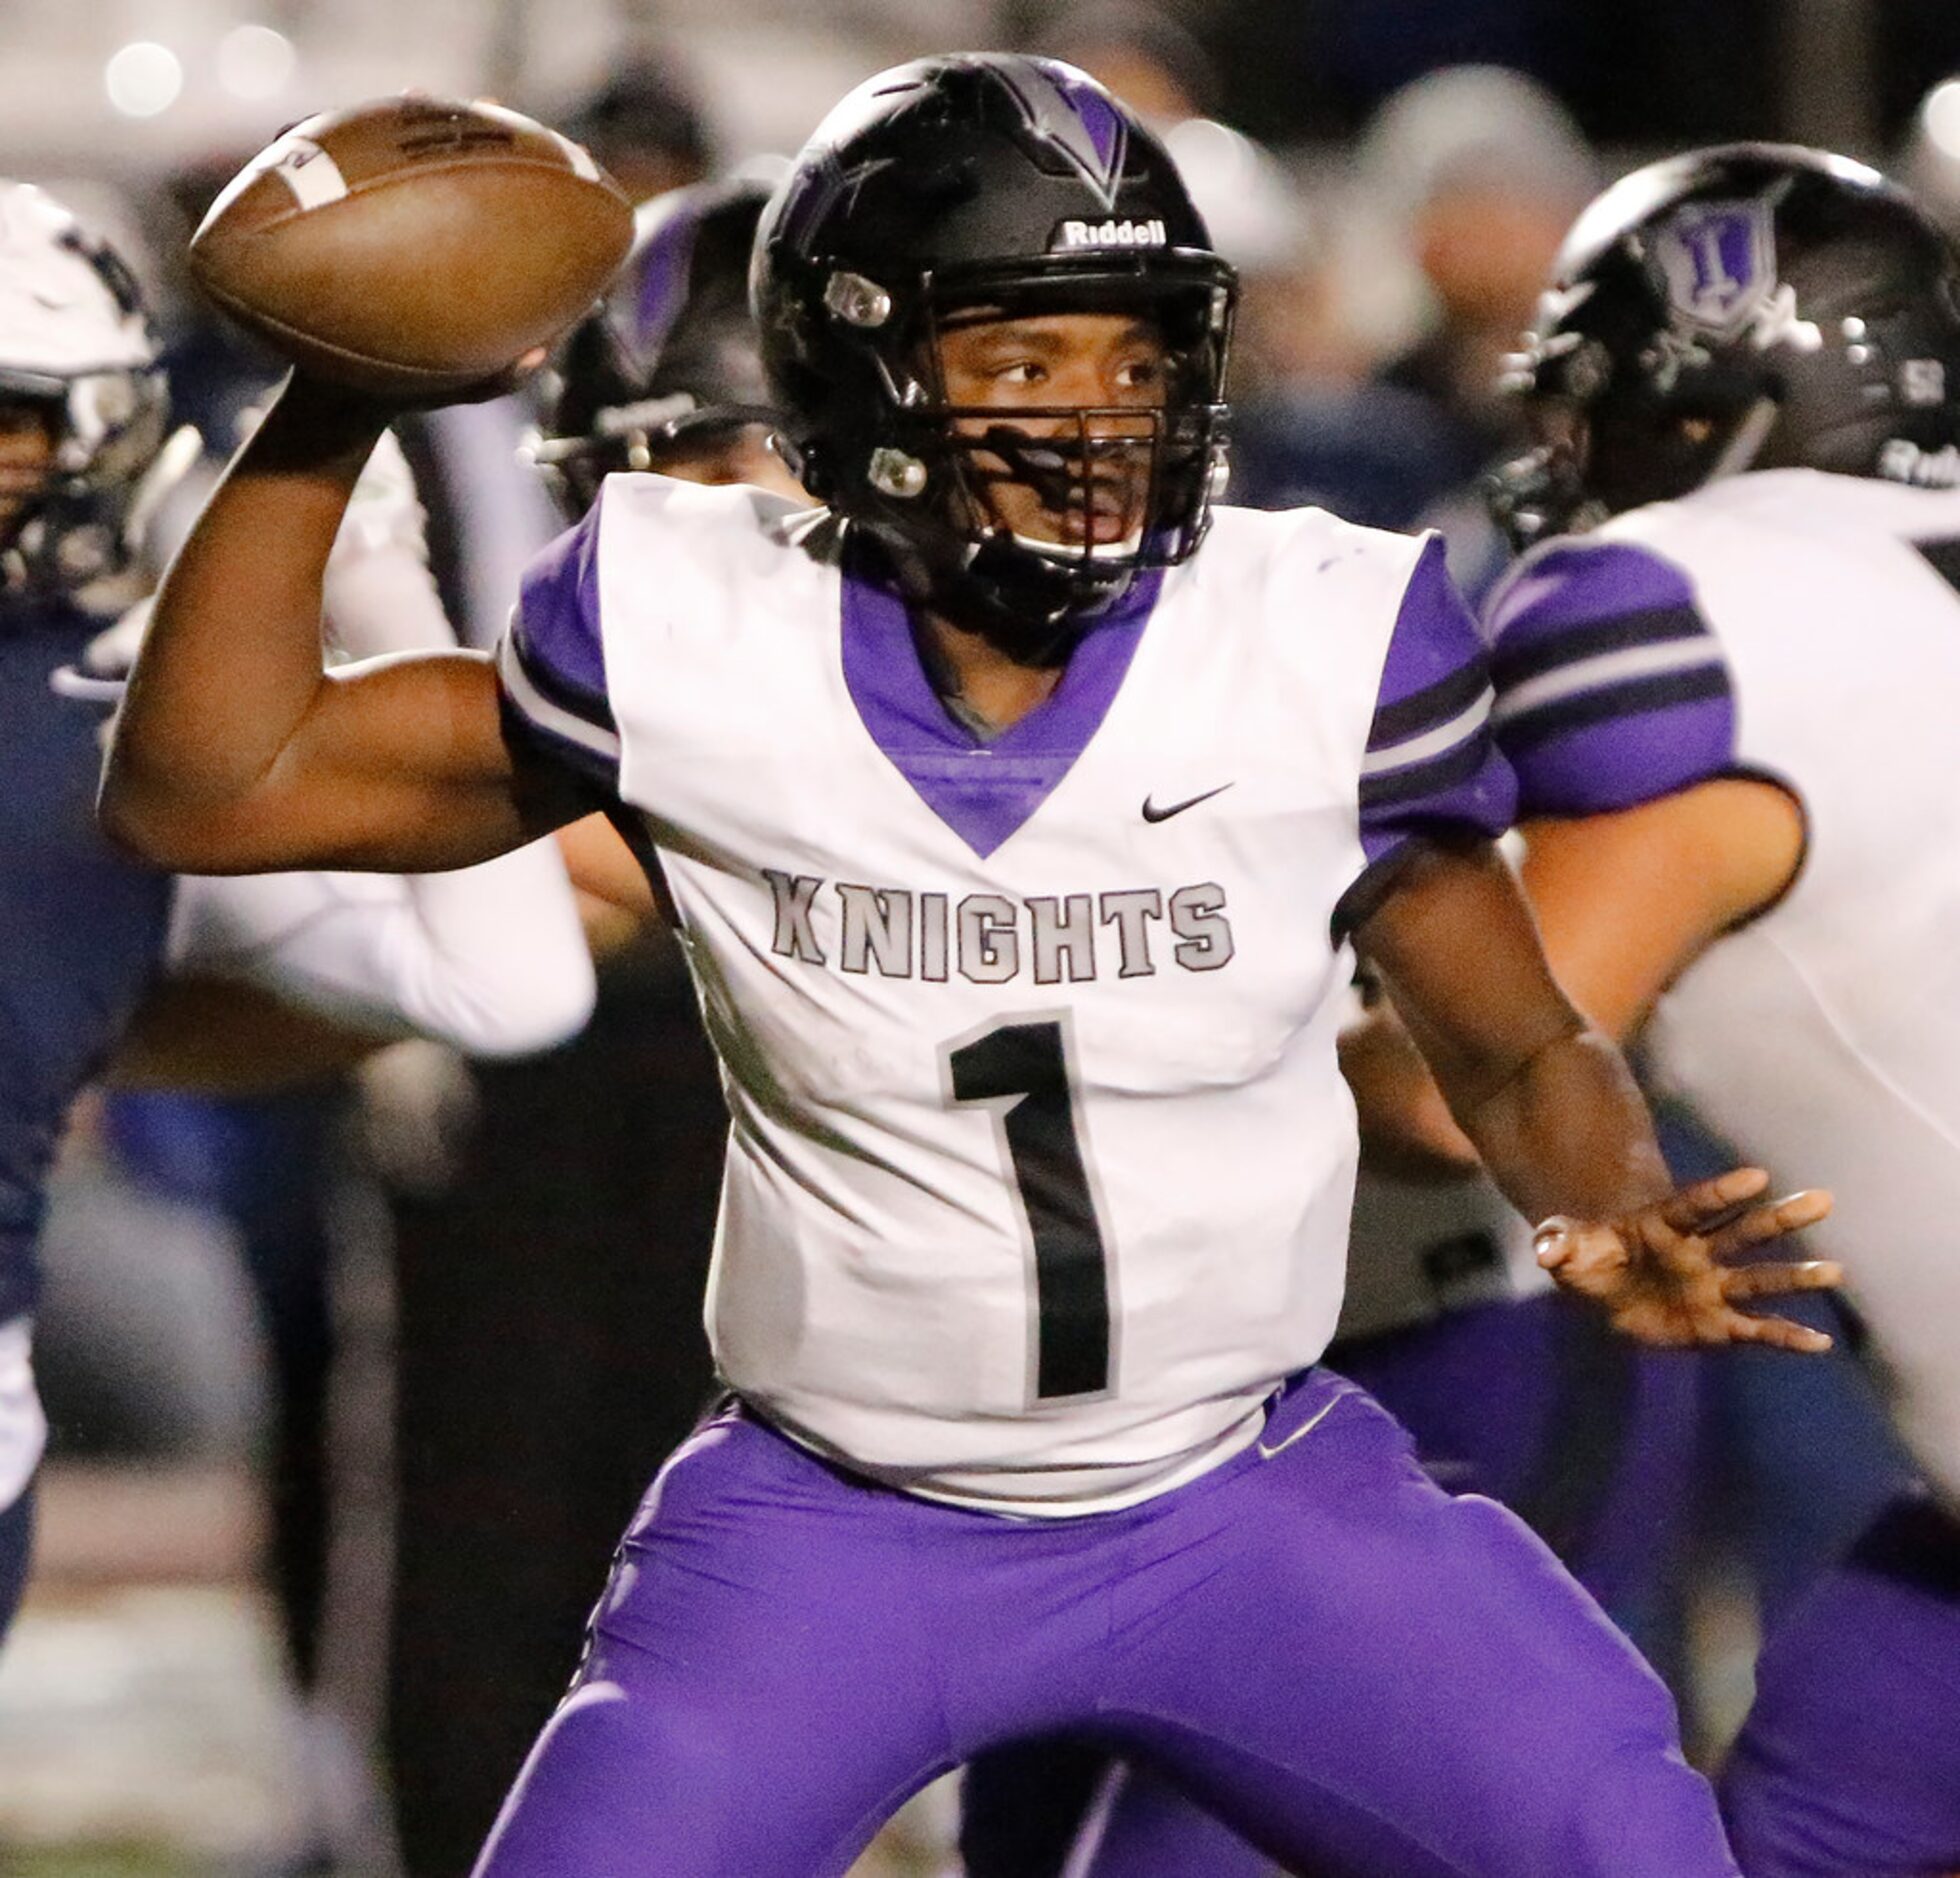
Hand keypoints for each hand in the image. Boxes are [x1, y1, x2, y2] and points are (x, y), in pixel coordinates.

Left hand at [1533, 1167, 1838, 1351]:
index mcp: (1664, 1225)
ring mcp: (1712, 1285)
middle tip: (1823, 1199)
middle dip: (1781, 1217)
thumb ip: (1559, 1243)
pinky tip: (1820, 1343)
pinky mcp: (1718, 1322)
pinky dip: (1786, 1336)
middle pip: (1744, 1231)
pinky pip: (1756, 1329)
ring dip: (1796, 1276)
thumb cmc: (1588, 1259)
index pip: (1696, 1205)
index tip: (1758, 1175)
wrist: (1602, 1293)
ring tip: (1835, 1271)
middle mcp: (1698, 1251)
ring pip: (1760, 1278)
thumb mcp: (1565, 1249)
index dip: (1723, 1191)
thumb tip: (1546, 1248)